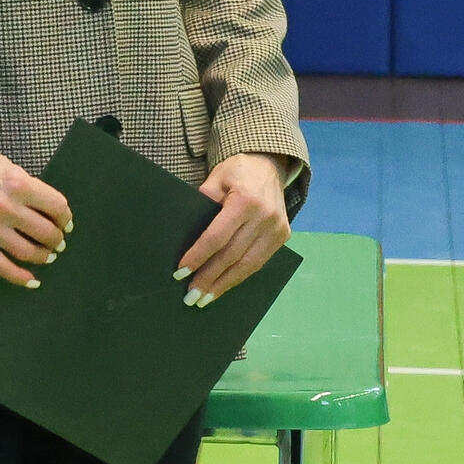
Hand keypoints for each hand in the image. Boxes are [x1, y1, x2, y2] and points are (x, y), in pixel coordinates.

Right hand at [0, 146, 72, 289]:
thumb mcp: (8, 166)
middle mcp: (6, 208)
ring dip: (44, 257)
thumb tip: (51, 210)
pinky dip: (20, 277)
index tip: (65, 221)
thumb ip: (30, 187)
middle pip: (46, 233)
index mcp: (17, 184)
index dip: (65, 216)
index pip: (56, 207)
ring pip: (28, 253)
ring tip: (47, 254)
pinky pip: (2, 267)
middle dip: (57, 239)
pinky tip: (32, 280)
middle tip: (58, 240)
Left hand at [174, 153, 289, 306]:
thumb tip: (188, 234)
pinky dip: (240, 276)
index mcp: (245, 200)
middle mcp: (264, 217)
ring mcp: (277, 228)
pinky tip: (225, 286)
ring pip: (248, 264)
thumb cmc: (236, 171)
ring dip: (225, 284)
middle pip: (232, 255)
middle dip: (210, 277)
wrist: (269, 164)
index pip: (217, 236)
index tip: (181, 272)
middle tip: (190, 296)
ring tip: (205, 299)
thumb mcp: (216, 178)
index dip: (199, 256)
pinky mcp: (283, 236)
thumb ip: (204, 202)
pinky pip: (259, 262)